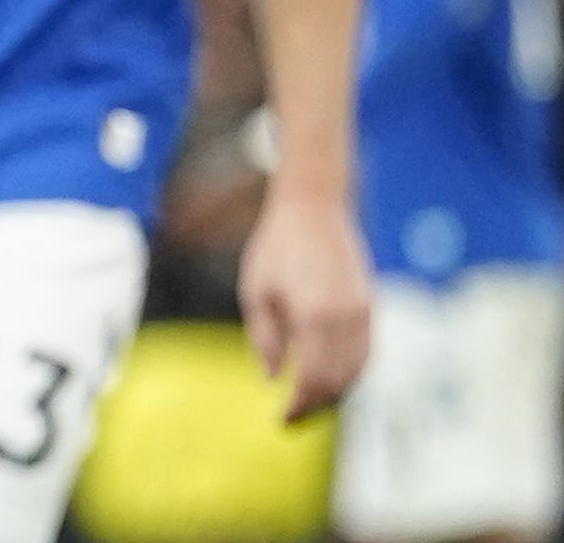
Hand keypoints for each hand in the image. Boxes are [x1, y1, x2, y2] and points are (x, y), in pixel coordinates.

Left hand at [240, 187, 372, 421]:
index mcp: (315, 316)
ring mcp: (364, 313)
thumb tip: (272, 378)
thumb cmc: (275, 247)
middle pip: (338, 381)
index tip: (282, 421)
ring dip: (336, 393)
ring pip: (358, 371)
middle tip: (292, 419)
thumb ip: (265, 338)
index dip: (300, 406)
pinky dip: (351, 373)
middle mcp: (346, 319)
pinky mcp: (371, 307)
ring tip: (309, 404)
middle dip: (316, 406)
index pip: (314, 379)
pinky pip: (366, 352)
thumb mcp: (256, 292)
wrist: (313, 208)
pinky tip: (331, 379)